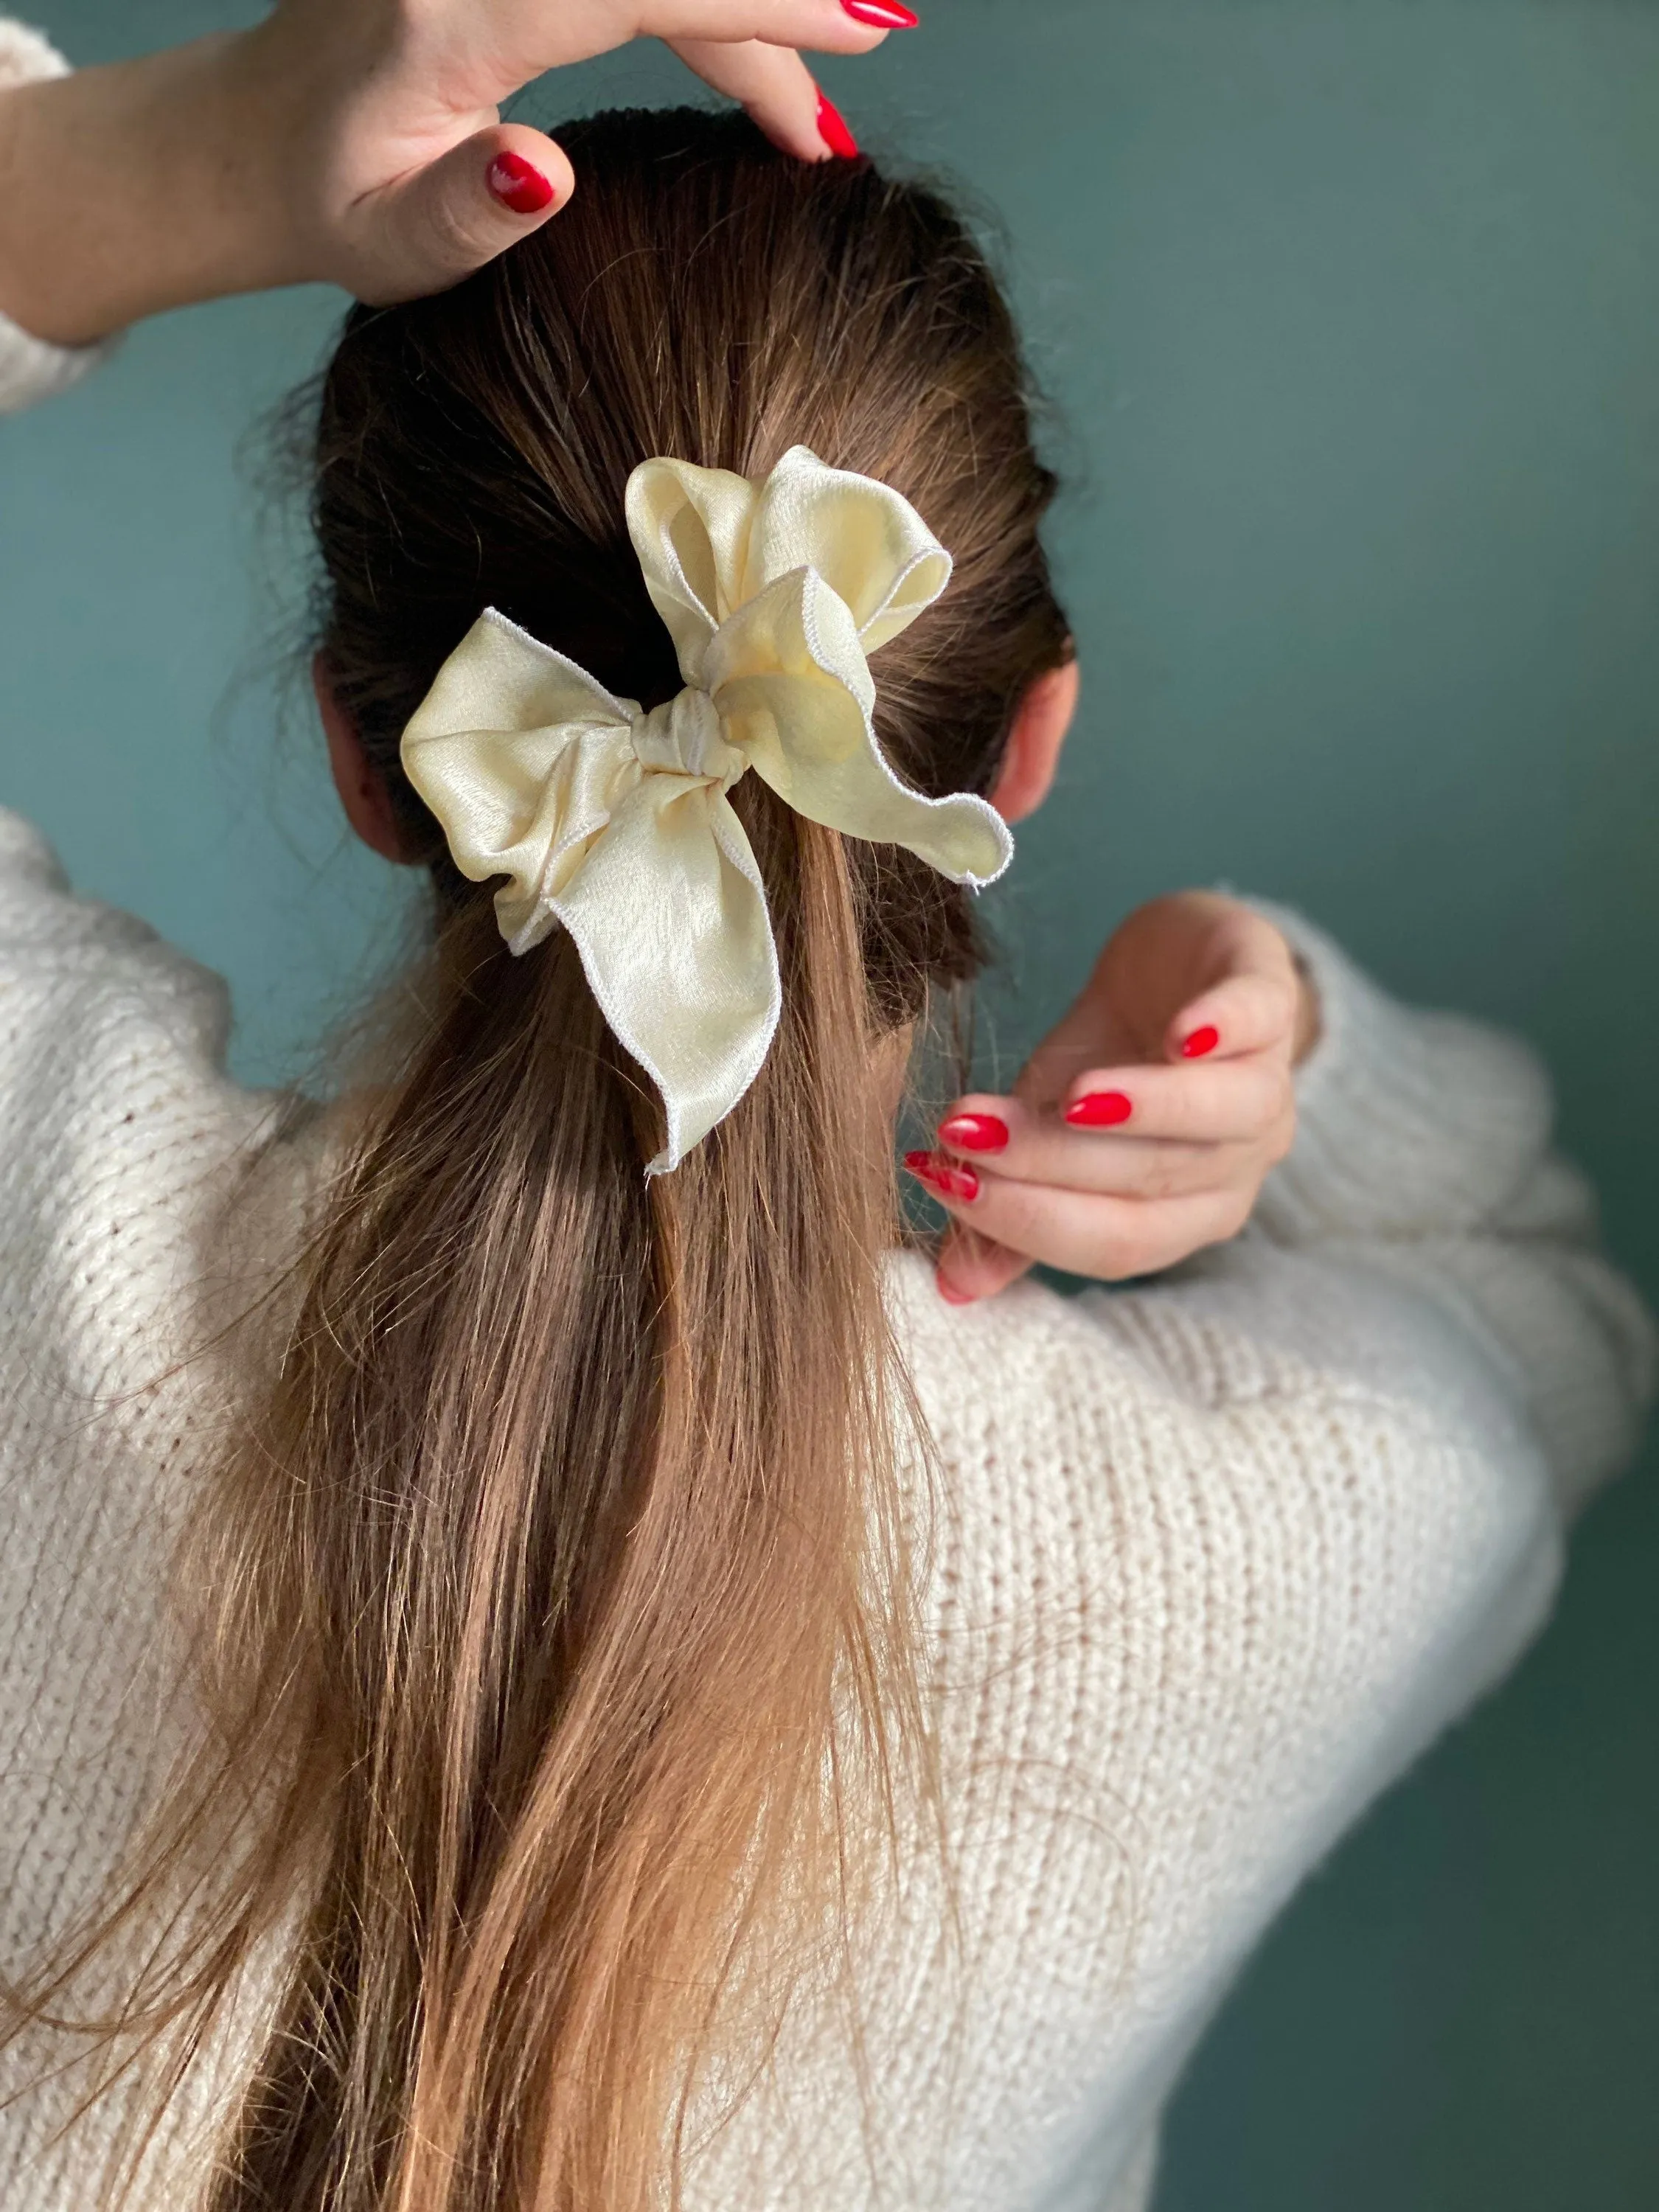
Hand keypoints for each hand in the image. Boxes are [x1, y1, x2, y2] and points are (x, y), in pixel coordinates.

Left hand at [0, 1, 901, 345]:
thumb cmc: (331, 202)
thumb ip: (462, 213)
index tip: (863, 28)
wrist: (257, 136)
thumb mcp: (386, 243)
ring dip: (744, 14)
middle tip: (872, 49)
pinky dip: (702, 7)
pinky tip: (754, 62)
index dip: (760, 5)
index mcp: (452, 12)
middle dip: (775, 6)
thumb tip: (545, 167)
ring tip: (813, 104)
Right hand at [907, 893, 1320, 1302]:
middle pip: (1152, 1180)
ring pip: (1222, 1114)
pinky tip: (1182, 1031)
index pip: (1112, 1242)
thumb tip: (953, 1287)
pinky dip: (1227, 1026)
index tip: (941, 1180)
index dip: (1026, 1220)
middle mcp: (1236, 1166)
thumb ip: (1012, 1206)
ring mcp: (1268, 1081)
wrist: (1177, 961)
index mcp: (1185, 1214)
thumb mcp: (1048, 1127)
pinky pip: (1262, 1019)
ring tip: (1073, 1098)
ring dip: (1148, 1109)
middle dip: (1050, 1158)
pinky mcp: (1269, 994)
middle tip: (964, 1132)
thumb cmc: (1113, 1056)